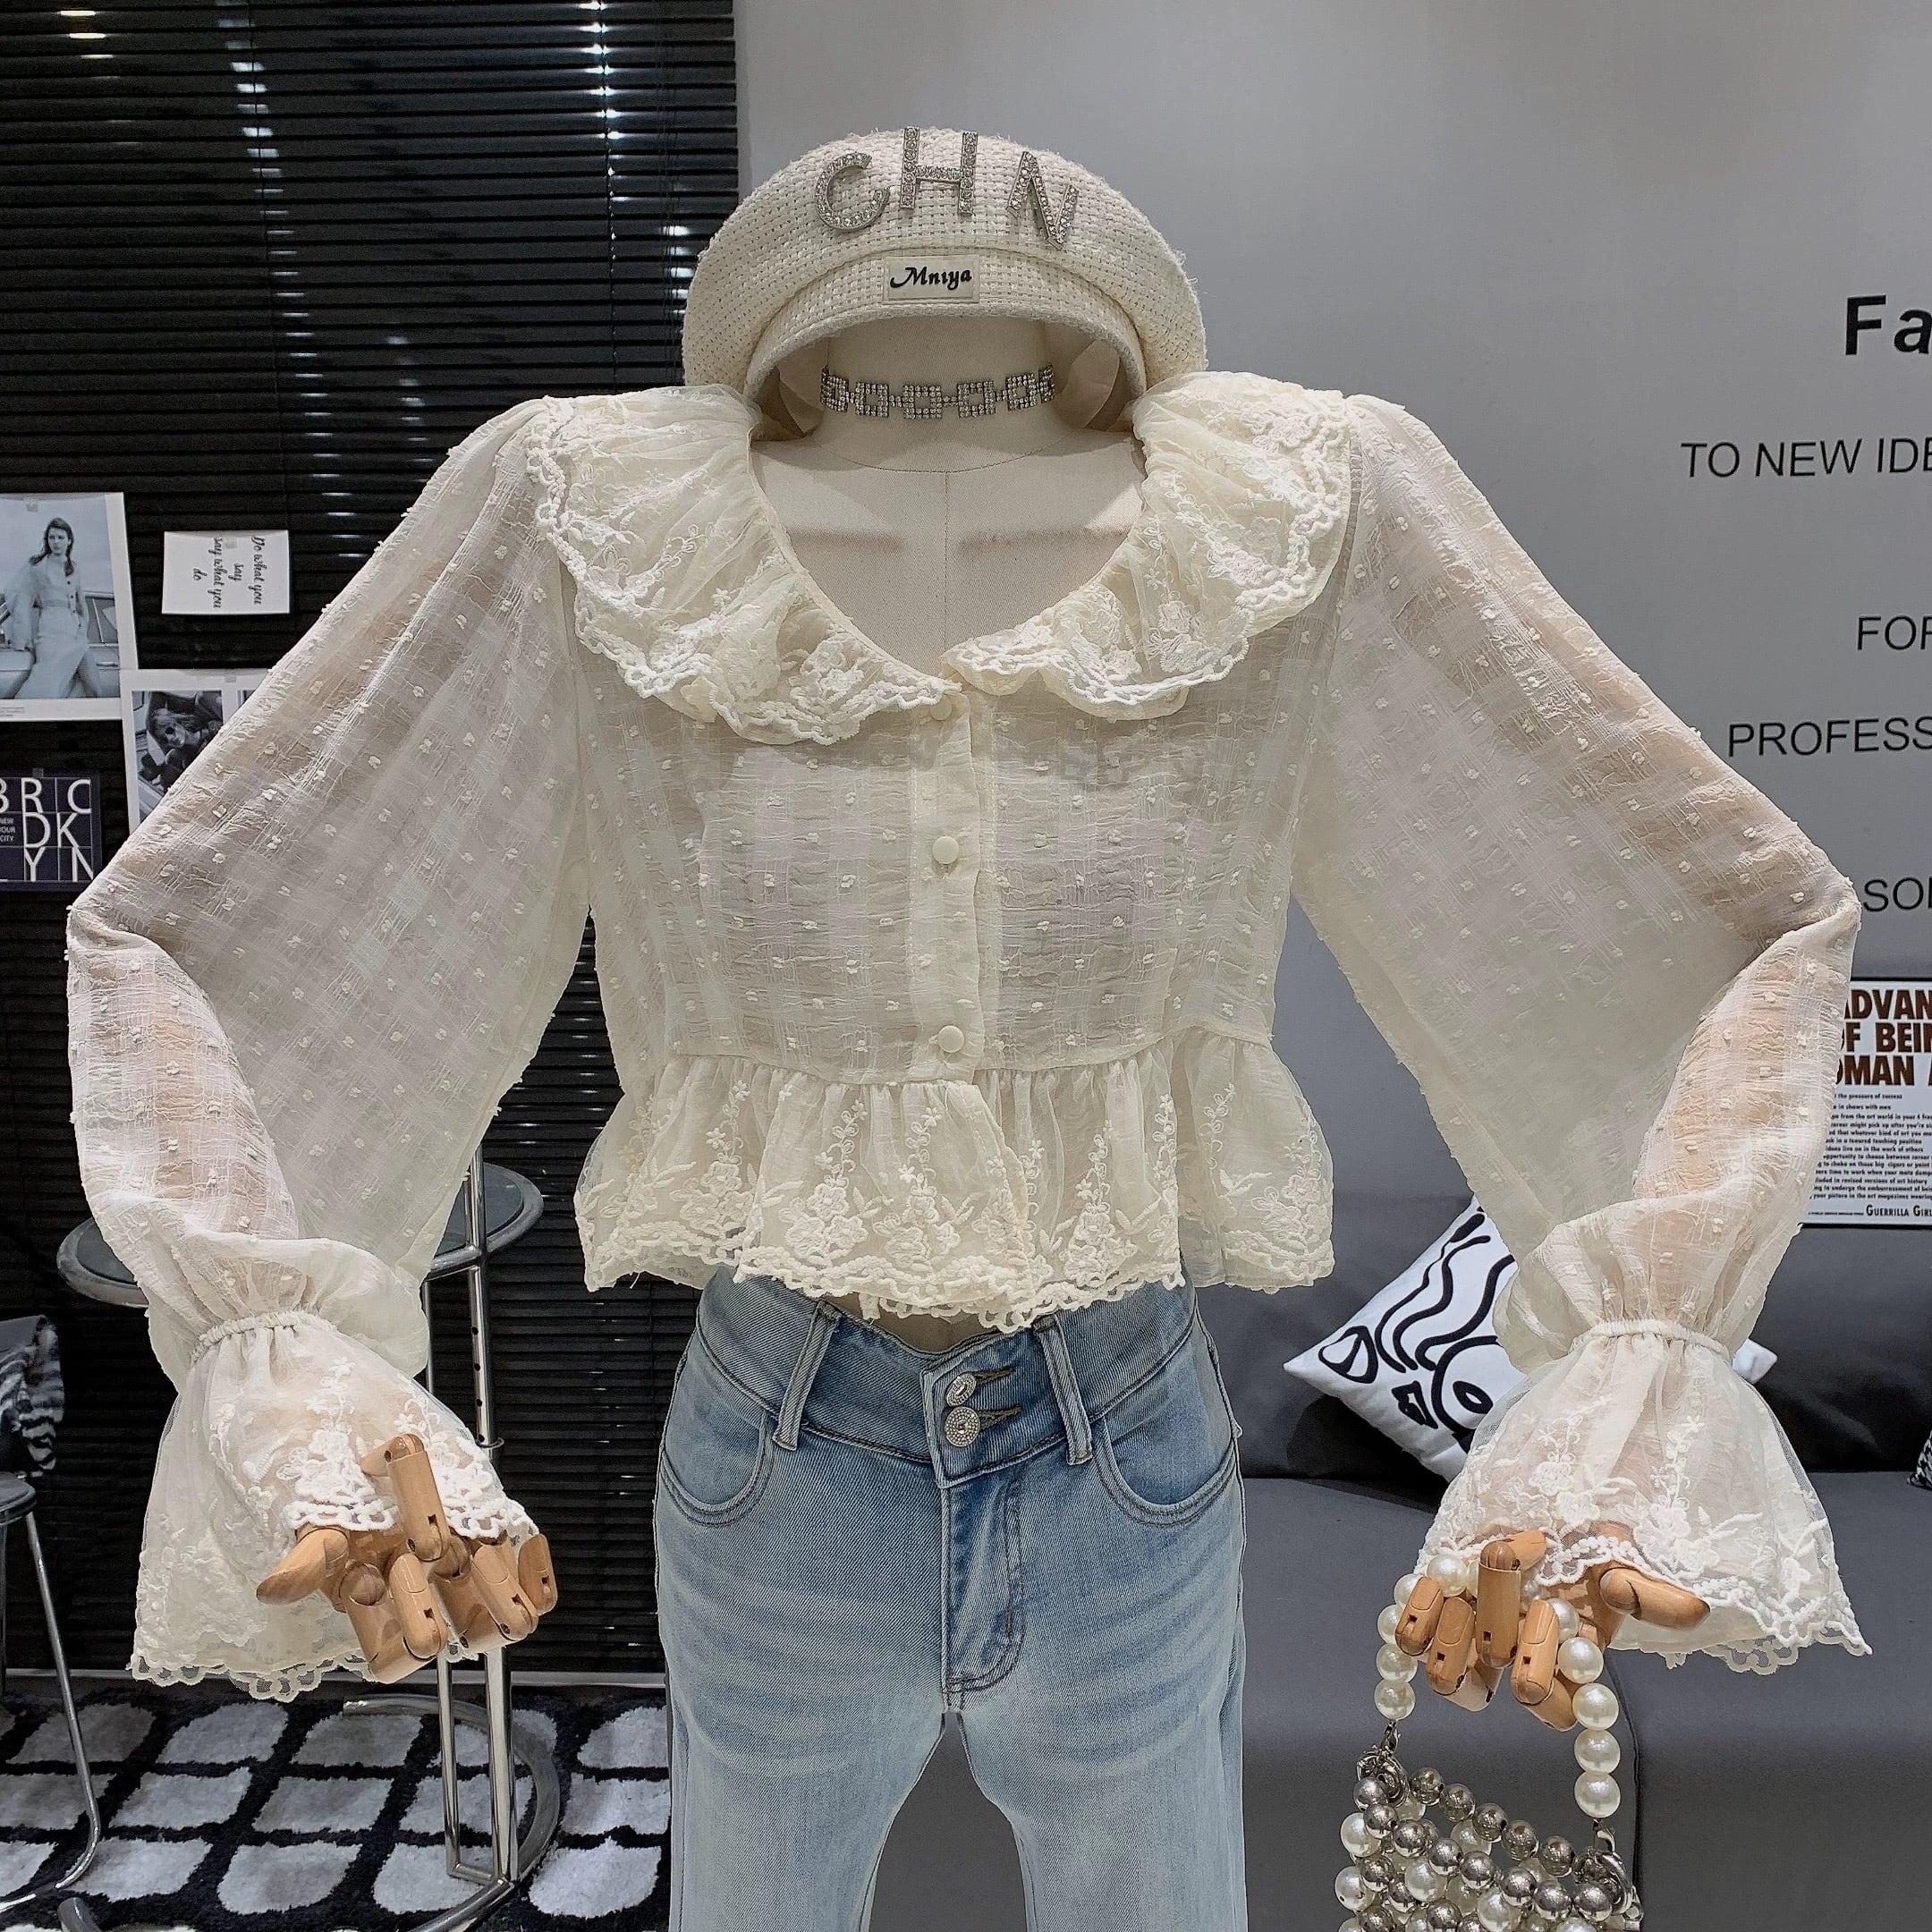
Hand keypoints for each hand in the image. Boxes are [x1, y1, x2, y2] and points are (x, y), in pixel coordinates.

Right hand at [254, 1432, 557, 1682]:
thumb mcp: (308, 1505)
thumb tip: (275, 1593)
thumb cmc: (312, 1458)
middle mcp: (408, 1576)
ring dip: (503, 1599)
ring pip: (486, 1601)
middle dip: (458, 1623)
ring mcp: (449, 1549)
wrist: (335, 1400)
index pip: (388, 1653)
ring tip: (515, 1602)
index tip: (418, 1629)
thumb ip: (307, 1551)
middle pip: (445, 1626)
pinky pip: (515, 1558)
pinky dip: (532, 1566)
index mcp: (361, 1587)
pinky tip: (531, 1547)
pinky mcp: (480, 1514)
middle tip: (465, 1594)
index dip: (403, 1650)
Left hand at [1395, 1524, 1707, 1724]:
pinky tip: (1441, 1574)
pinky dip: (1419, 1606)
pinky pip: (1408, 1637)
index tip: (1554, 1613)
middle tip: (1508, 1573)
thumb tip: (1644, 1597)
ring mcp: (1472, 1642)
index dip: (1546, 1680)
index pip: (1555, 1711)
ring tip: (1468, 1577)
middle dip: (1499, 1629)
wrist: (1539, 1502)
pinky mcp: (1435, 1615)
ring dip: (1456, 1623)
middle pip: (1491, 1687)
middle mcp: (1516, 1661)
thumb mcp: (1628, 1556)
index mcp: (1565, 1659)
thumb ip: (1653, 1591)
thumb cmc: (1589, 1539)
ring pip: (1446, 1676)